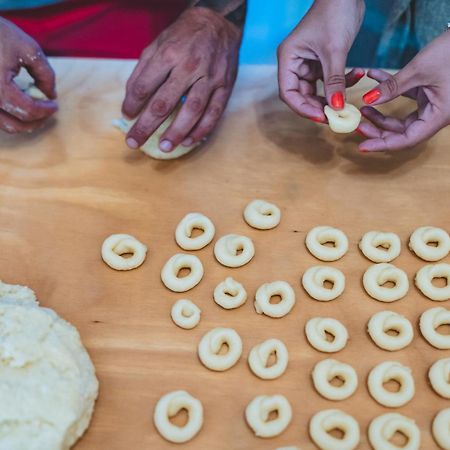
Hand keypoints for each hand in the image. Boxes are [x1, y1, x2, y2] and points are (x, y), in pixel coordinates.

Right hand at [0, 18, 56, 133]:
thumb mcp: (28, 49)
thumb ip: (45, 74)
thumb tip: (51, 95)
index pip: (28, 111)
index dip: (46, 110)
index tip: (55, 104)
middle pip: (15, 126)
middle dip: (36, 121)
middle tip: (47, 111)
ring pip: (3, 125)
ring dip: (22, 122)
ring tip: (36, 109)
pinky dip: (9, 115)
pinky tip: (20, 103)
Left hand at [122, 7, 241, 151]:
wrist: (219, 24)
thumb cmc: (184, 36)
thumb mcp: (158, 43)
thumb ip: (143, 71)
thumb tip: (131, 100)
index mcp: (168, 54)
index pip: (144, 85)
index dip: (132, 104)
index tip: (127, 116)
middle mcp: (189, 67)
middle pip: (164, 103)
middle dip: (147, 125)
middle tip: (134, 142)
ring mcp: (209, 78)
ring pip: (192, 111)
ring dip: (176, 132)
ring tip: (164, 147)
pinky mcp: (225, 87)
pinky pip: (214, 113)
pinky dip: (201, 130)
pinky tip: (189, 141)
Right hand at [277, 0, 364, 121]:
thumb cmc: (335, 13)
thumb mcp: (335, 50)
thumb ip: (334, 81)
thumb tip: (336, 108)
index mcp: (288, 59)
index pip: (288, 93)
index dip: (302, 108)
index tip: (321, 117)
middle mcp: (295, 63)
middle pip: (302, 96)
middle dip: (319, 106)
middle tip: (337, 117)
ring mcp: (308, 63)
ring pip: (317, 91)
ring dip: (333, 97)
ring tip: (349, 102)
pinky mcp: (322, 62)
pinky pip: (330, 81)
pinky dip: (343, 82)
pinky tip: (358, 74)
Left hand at [359, 32, 449, 151]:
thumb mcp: (419, 70)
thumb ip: (393, 86)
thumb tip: (368, 99)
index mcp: (439, 116)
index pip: (406, 140)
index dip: (382, 145)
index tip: (362, 146)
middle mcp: (436, 114)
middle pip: (402, 131)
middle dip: (378, 129)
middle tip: (358, 123)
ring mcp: (433, 104)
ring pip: (401, 117)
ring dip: (380, 112)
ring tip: (362, 105)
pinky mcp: (430, 91)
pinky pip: (406, 96)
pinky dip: (390, 89)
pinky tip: (374, 76)